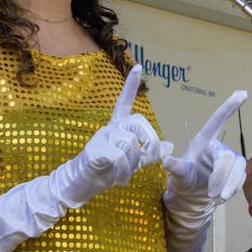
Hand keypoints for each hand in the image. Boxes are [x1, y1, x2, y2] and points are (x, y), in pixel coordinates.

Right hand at [52, 65, 171, 207]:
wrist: (81, 185)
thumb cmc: (107, 171)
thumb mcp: (133, 161)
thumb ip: (149, 153)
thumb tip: (170, 146)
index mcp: (118, 127)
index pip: (124, 102)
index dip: (131, 86)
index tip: (138, 66)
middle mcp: (110, 128)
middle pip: (139, 122)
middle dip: (150, 141)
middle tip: (149, 159)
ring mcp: (101, 138)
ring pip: (131, 143)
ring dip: (133, 164)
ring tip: (125, 175)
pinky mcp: (95, 150)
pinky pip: (119, 157)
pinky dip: (124, 171)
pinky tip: (119, 179)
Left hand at [163, 90, 247, 201]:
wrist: (192, 197)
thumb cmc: (183, 180)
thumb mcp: (177, 174)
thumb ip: (175, 167)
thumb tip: (166, 160)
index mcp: (204, 141)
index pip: (218, 120)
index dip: (230, 106)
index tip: (243, 92)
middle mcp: (220, 147)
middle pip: (228, 156)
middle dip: (222, 176)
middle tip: (211, 193)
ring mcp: (231, 159)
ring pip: (239, 167)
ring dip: (229, 184)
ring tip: (216, 197)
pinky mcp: (238, 171)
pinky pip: (241, 177)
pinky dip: (232, 189)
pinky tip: (222, 196)